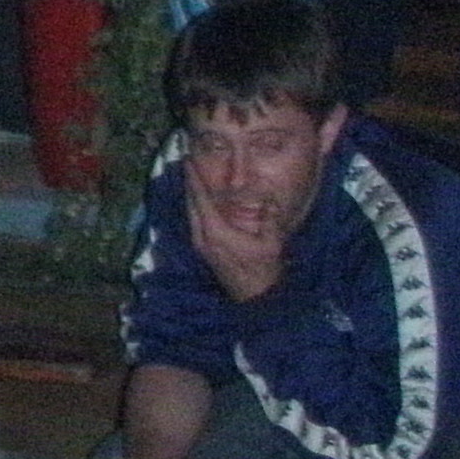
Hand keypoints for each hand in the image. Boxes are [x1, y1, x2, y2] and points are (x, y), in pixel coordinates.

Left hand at [183, 170, 286, 306]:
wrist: (255, 297)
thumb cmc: (264, 269)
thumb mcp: (272, 242)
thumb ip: (270, 218)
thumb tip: (270, 197)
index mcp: (217, 232)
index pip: (201, 199)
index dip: (194, 179)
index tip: (188, 161)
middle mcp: (203, 237)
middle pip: (191, 203)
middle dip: (189, 182)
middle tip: (187, 162)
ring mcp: (201, 244)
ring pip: (190, 213)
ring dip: (190, 194)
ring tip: (191, 176)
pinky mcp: (203, 249)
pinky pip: (194, 221)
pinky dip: (194, 206)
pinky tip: (199, 200)